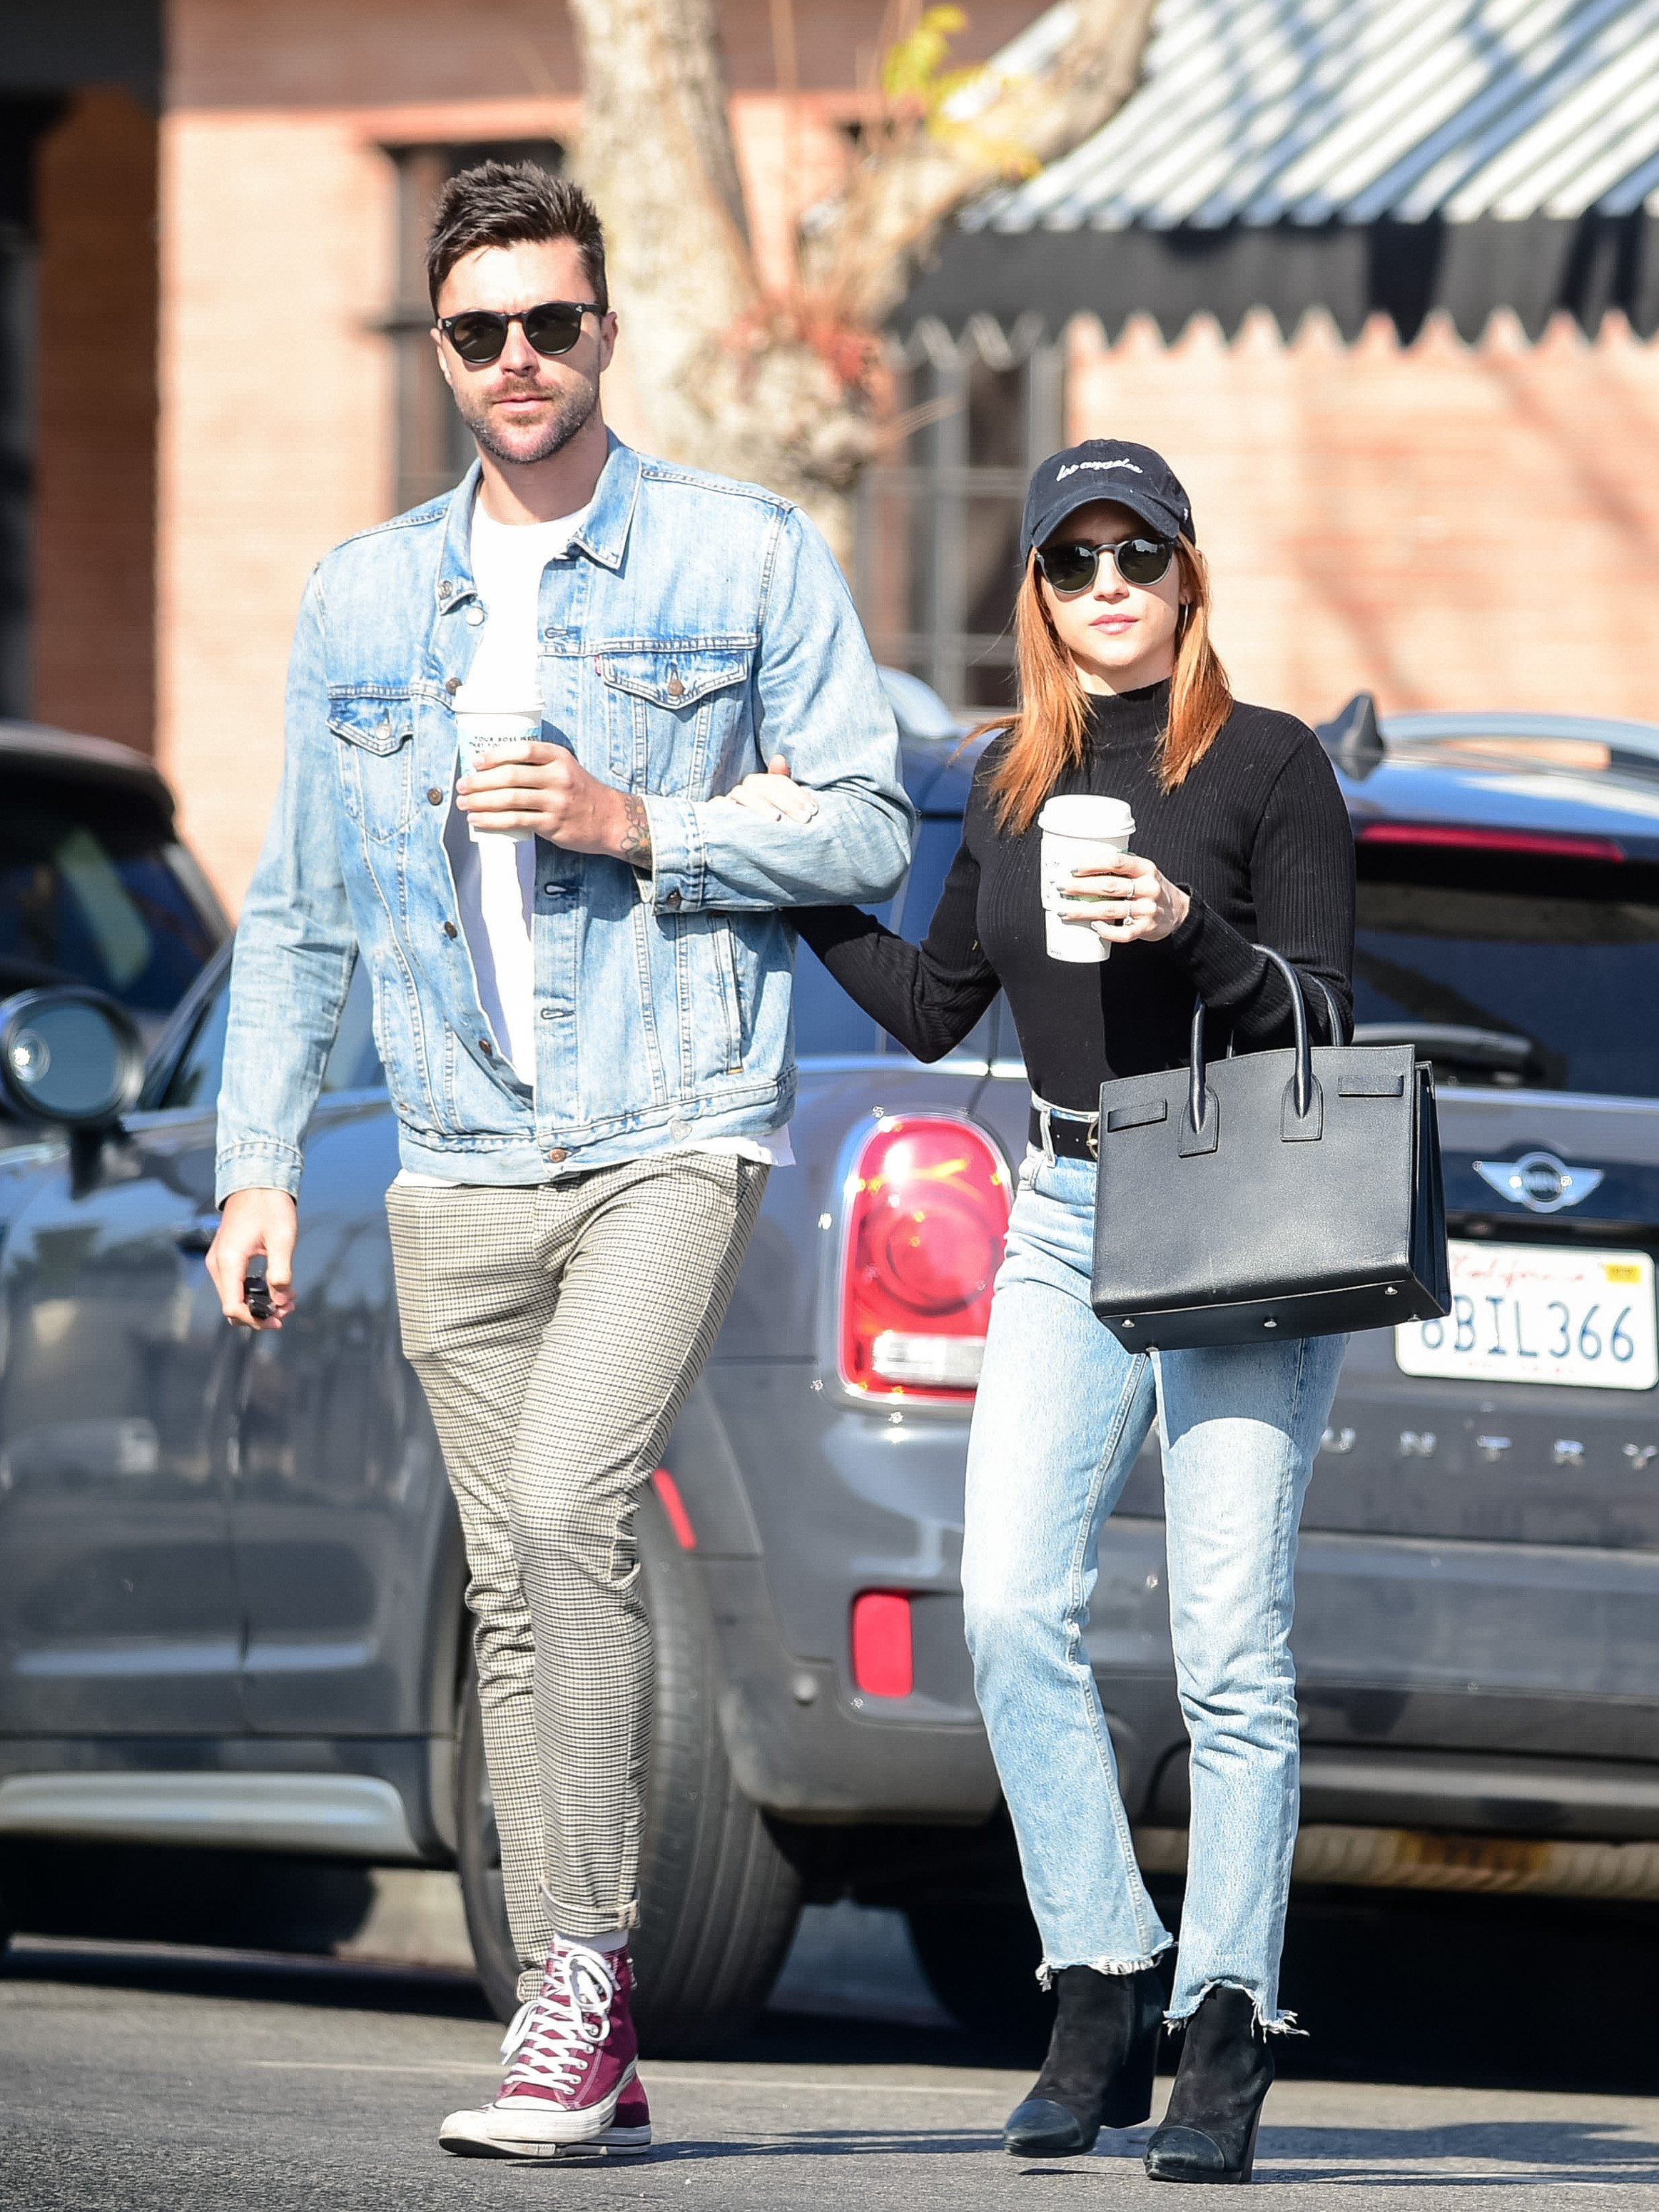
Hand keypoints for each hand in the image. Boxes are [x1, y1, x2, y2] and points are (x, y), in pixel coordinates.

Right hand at [207, 1188, 297, 1329]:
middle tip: (289, 1308)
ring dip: (258, 1304)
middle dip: (260, 1314)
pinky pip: (236, 1285)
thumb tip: (280, 1301)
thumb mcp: (282, 1239)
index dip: (255, 1320)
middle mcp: (218, 1264)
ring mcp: (220, 1261)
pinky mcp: (226, 1258)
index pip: (233, 1307)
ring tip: (288, 1299)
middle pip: (232, 1306)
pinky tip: (277, 1287)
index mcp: (229, 1261)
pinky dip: (254, 1292)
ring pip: (234, 1297)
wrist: (257, 1181)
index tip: (279, 1320)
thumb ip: (281, 1272)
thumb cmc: (270, 1206)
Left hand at [457, 741, 643, 856]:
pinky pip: (516, 820)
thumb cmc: (581, 793)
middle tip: (462, 786)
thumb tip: (496, 769)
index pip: (523, 750)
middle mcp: (558, 777)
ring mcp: (556, 802)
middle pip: (511, 776)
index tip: (477, 761)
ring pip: (510, 799)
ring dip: (481, 801)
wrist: (611, 819)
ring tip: (464, 804)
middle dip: (480, 781)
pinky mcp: (552, 824)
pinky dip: (493, 820)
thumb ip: (539, 765)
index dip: (496, 754)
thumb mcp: (566, 768)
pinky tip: (478, 820)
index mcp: (559, 758)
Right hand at [723, 755, 820, 824]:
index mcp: (759, 786)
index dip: (797, 793)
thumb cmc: (763, 826)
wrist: (736, 846)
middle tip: (804, 818)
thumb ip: (783, 786)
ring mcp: (728, 801)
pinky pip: (716, 806)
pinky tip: (738, 815)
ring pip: (741, 793)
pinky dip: (723, 808)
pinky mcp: (715, 814)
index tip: (813, 809)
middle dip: (785, 800)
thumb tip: (779, 758)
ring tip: (776, 818)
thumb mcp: (778, 809)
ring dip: (759, 804)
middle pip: (761, 785)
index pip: (777, 781)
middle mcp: (744, 790)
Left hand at [1061, 851, 1189, 944]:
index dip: (1093, 864)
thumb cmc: (1152, 889)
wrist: (1179, 913)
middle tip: (1061, 888)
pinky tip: (1093, 927)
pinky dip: (1106, 931)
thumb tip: (1083, 866)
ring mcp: (1148, 909)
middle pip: (1109, 886)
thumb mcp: (1143, 872)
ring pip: (1110, 910)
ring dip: (1084, 911)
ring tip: (1065, 910)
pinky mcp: (1146, 928)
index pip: (1116, 862)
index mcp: (1145, 868)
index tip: (1073, 868)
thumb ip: (1121, 868)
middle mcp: (1148, 887)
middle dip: (1081, 887)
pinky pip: (1123, 933)